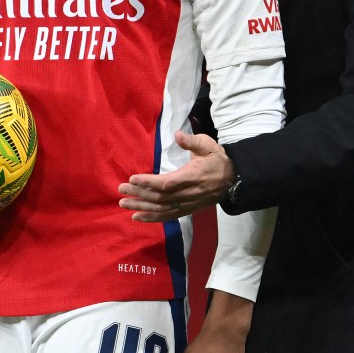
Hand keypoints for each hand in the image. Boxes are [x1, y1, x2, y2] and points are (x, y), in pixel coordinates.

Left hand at [118, 129, 235, 221]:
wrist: (233, 179)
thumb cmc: (217, 158)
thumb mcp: (208, 144)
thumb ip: (192, 141)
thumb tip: (177, 134)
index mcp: (192, 176)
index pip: (167, 183)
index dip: (149, 183)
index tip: (132, 179)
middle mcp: (188, 194)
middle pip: (160, 198)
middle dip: (139, 194)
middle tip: (120, 190)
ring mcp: (188, 204)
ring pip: (161, 209)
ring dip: (141, 207)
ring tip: (123, 203)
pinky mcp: (187, 210)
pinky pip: (168, 216)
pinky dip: (151, 218)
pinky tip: (136, 217)